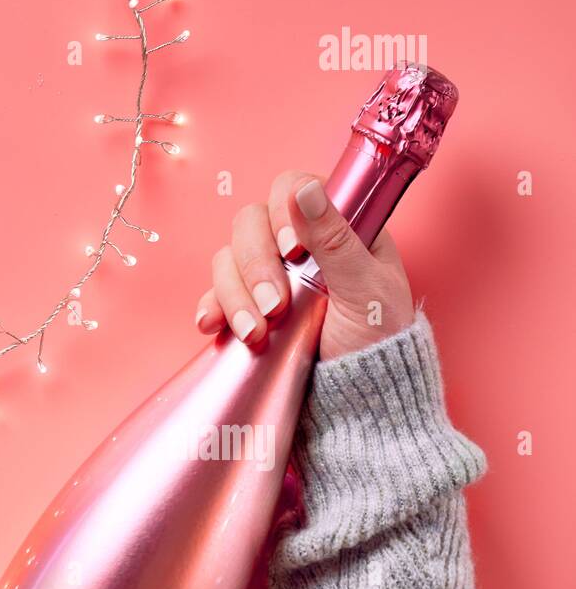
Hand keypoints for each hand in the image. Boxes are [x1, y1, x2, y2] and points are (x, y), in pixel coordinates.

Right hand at [195, 170, 414, 360]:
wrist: (359, 400)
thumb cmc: (378, 340)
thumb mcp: (366, 290)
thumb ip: (335, 239)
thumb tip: (305, 189)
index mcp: (336, 225)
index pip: (292, 189)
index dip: (283, 214)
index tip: (292, 252)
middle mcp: (297, 243)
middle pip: (250, 223)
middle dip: (256, 267)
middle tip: (276, 306)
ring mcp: (268, 273)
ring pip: (227, 257)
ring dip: (235, 295)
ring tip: (257, 332)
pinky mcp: (247, 304)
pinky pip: (214, 292)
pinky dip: (212, 307)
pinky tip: (214, 325)